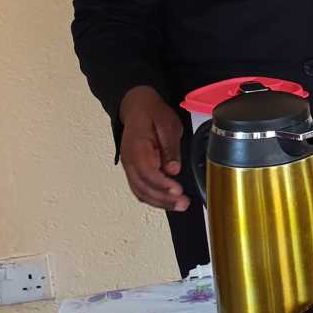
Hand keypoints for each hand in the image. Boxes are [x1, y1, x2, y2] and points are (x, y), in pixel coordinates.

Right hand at [119, 86, 189, 211]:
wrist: (137, 106)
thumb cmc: (152, 113)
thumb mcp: (167, 124)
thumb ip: (170, 147)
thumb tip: (173, 169)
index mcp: (136, 148)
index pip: (147, 173)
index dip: (162, 184)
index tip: (177, 190)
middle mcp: (129, 161)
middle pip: (142, 187)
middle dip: (163, 199)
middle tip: (183, 203)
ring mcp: (130, 167)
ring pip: (140, 192)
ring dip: (159, 202)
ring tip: (179, 206)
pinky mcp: (135, 170)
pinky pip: (141, 189)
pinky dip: (153, 198)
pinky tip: (168, 202)